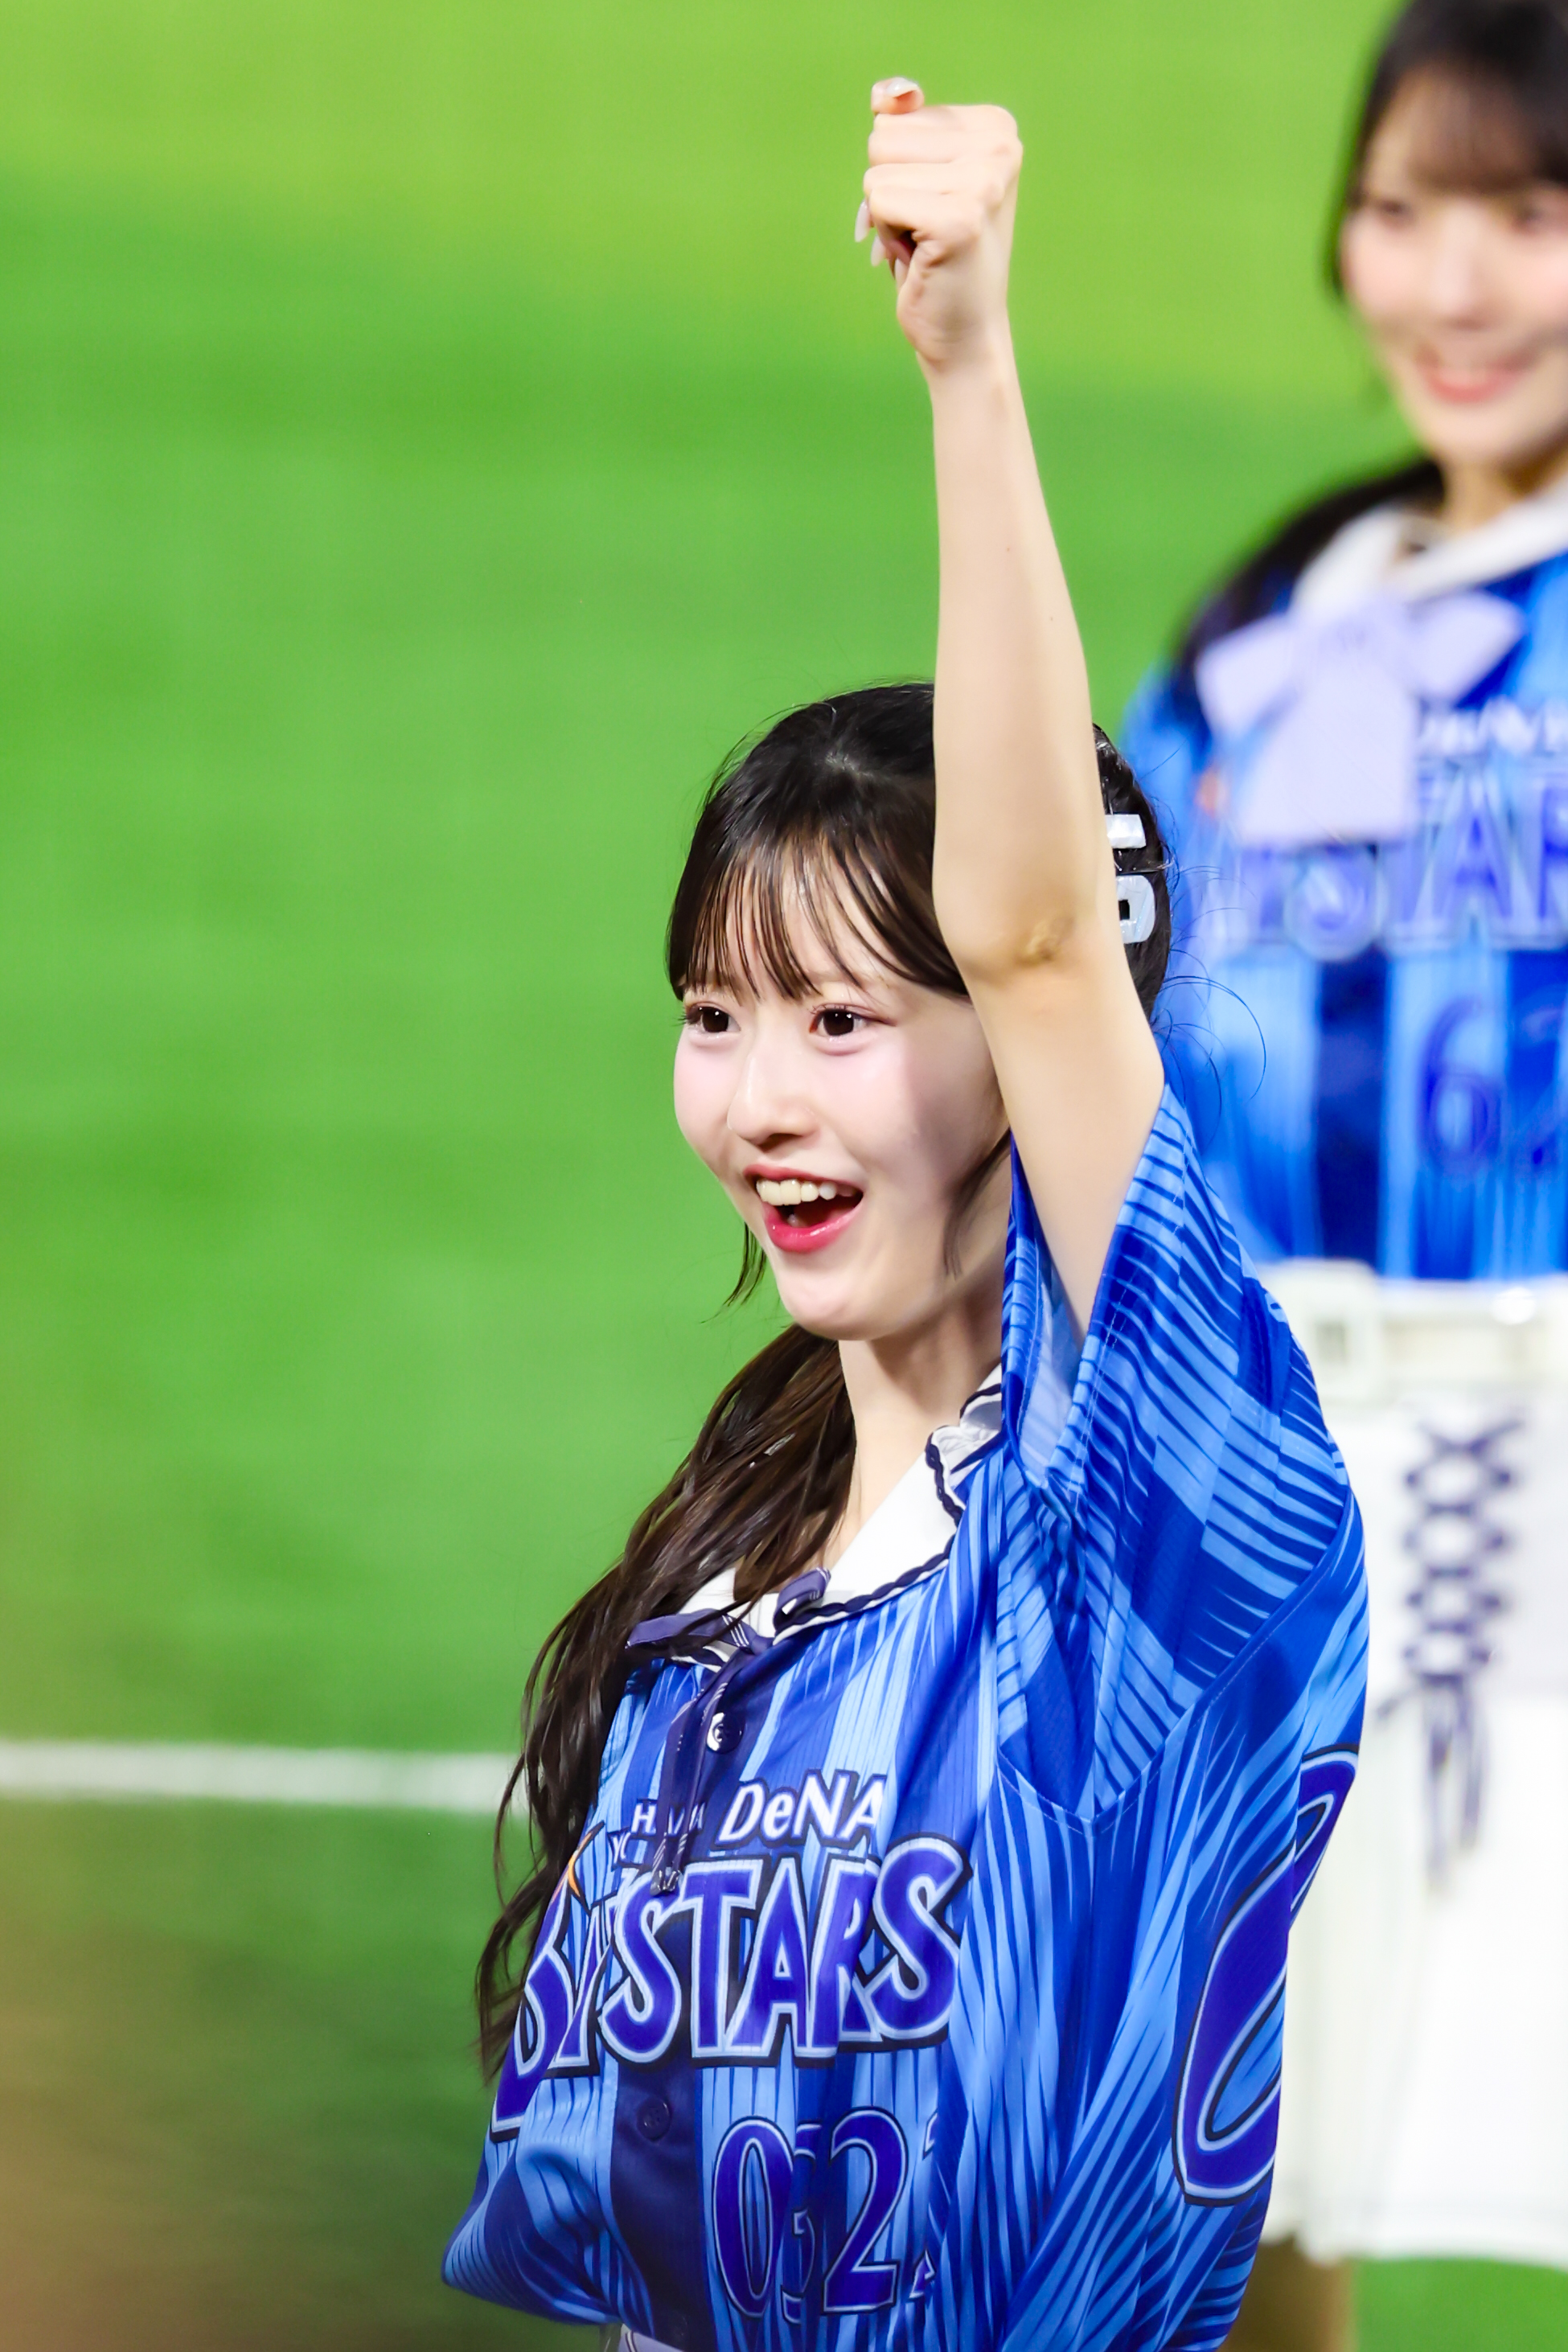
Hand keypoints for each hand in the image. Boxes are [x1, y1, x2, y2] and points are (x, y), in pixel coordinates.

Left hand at [856, 79, 1021, 372]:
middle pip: (882, 138)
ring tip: (924, 244)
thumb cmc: (936, 257)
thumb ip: (902, 122)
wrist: (965, 334)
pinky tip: (920, 259)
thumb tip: (886, 94)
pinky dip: (887, 237)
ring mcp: (984, 181)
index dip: (898, 169)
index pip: (897, 116)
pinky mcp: (960, 218)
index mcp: (996, 126)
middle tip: (924, 230)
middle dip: (889, 190)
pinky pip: (878, 202)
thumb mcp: (919, 176)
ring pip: (875, 172)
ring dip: (888, 216)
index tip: (931, 205)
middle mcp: (1000, 145)